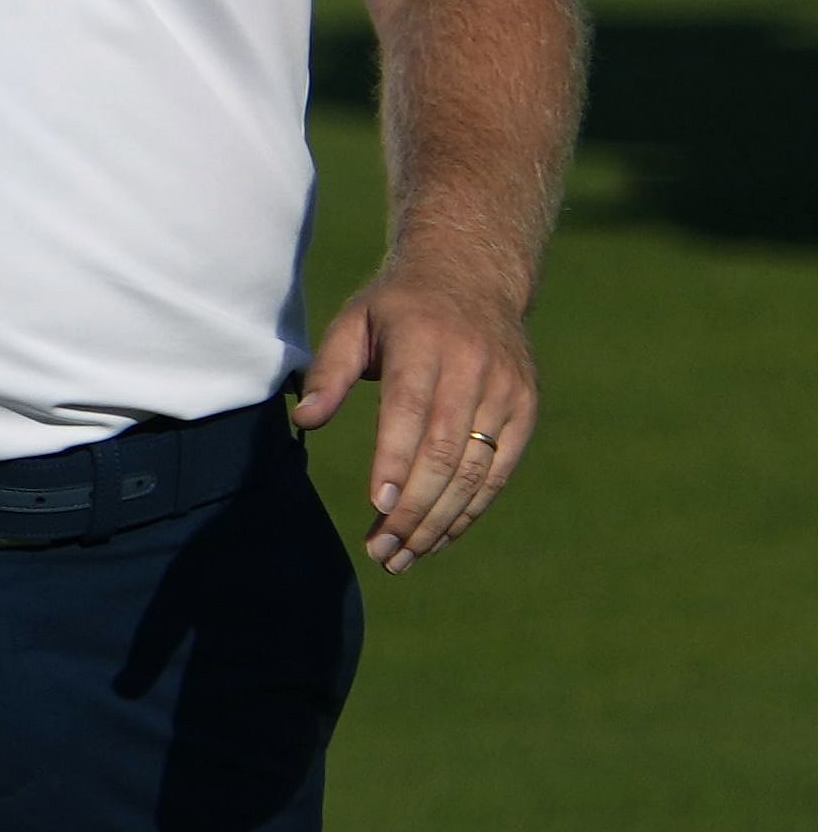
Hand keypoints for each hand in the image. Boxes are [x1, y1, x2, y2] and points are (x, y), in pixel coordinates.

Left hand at [295, 257, 539, 572]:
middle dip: (414, 508)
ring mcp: (506, 390)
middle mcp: (473, 368)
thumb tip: (305, 420)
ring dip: (440, 520)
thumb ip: (329, 372)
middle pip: (447, 451)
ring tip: (403, 556)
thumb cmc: (397, 307)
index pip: (411, 411)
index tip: (378, 506)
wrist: (474, 274)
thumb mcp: (354, 321)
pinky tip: (439, 537)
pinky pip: (499, 469)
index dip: (397, 461)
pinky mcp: (525, 408)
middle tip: (381, 551)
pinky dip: (471, 508)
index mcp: (425, 344)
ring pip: (477, 469)